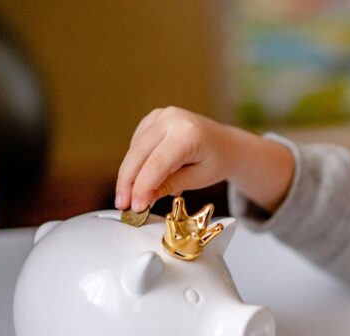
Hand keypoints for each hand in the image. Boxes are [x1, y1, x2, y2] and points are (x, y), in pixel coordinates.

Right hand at [114, 107, 293, 212]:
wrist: (227, 144)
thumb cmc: (216, 162)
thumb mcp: (198, 179)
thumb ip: (169, 185)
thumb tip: (142, 198)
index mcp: (189, 134)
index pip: (157, 163)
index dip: (142, 186)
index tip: (134, 207)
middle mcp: (173, 119)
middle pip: (139, 153)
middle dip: (128, 182)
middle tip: (122, 205)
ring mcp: (162, 115)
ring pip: (134, 148)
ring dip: (129, 174)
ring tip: (131, 197)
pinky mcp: (154, 117)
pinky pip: (137, 142)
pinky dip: (136, 161)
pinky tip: (142, 177)